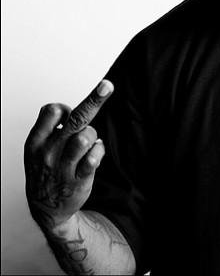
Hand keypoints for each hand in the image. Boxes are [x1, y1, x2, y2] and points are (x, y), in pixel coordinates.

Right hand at [24, 80, 113, 231]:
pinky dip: (99, 151)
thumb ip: (54, 129)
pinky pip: (93, 159)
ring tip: (89, 143)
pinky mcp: (78, 180)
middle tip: (107, 85)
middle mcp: (48, 153)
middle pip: (75, 119)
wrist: (47, 209)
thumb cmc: (47, 169)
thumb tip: (76, 109)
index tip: (68, 118)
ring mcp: (62, 168)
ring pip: (85, 137)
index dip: (65, 109)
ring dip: (92, 135)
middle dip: (93, 99)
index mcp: (36, 142)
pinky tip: (96, 154)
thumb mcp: (38, 149)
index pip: (52, 112)